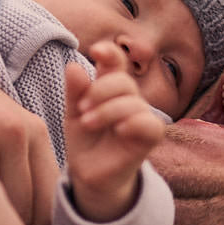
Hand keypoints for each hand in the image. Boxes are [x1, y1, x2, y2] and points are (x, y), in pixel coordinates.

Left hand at [63, 42, 165, 222]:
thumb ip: (75, 92)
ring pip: (134, 101)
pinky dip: (133, 123)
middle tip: (82, 109)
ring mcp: (141, 116)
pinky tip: (118, 130)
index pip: (117, 61)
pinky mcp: (150, 137)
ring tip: (88, 123)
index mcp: (110, 87)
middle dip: (100, 91)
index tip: (96, 50)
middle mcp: (129, 98)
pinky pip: (150, 123)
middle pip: (123, 80)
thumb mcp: (72, 114)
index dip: (110, 52)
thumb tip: (73, 65)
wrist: (89, 174)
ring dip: (108, 110)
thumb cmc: (84, 140)